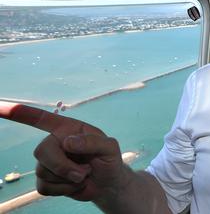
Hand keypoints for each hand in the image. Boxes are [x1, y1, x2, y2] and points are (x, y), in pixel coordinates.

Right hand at [0, 101, 124, 201]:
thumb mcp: (110, 148)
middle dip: (62, 165)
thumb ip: (92, 142)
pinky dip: (64, 190)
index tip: (4, 108)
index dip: (21, 113)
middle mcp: (55, 142)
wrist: (107, 183)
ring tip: (84, 176)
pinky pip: (44, 186)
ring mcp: (48, 162)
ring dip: (68, 179)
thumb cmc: (108, 160)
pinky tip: (75, 185)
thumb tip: (66, 142)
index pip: (42, 119)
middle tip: (83, 172)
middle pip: (41, 151)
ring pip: (43, 171)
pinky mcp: (46, 180)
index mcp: (68, 129)